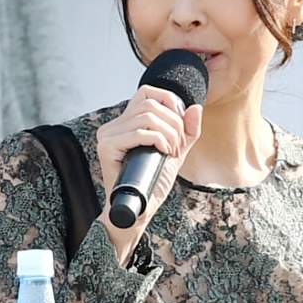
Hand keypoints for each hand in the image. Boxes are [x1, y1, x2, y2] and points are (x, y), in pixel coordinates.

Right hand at [96, 84, 202, 234]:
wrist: (139, 210)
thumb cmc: (154, 182)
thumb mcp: (176, 151)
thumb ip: (187, 131)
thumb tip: (195, 107)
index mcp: (125, 122)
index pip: (147, 92)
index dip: (169, 102)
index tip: (180, 127)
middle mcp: (113, 125)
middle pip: (150, 104)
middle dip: (174, 123)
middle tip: (179, 146)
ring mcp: (107, 135)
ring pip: (147, 116)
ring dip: (169, 134)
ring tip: (173, 152)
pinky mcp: (107, 147)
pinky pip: (138, 132)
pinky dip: (158, 140)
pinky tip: (164, 153)